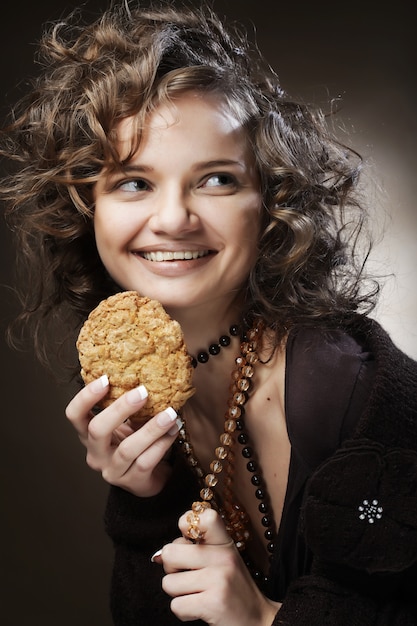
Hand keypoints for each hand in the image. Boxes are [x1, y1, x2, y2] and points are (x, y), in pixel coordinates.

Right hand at [65, 376, 181, 496]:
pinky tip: (174, 429)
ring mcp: (112, 470)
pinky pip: (147, 461)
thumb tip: (145, 370)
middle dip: (120, 409)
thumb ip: (128, 405)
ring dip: (151, 428)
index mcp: (88, 434)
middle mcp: (96, 454)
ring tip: (170, 413)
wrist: (149, 478)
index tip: (105, 378)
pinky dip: (162, 443)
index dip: (85, 397)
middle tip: (143, 392)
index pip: (74, 415)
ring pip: (127, 449)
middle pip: (97, 430)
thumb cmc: (135, 441)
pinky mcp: (133, 482)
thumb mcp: (127, 422)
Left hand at [152, 506, 280, 624]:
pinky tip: (199, 609)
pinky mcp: (212, 603)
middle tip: (188, 576)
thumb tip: (158, 556)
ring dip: (178, 594)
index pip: (201, 517)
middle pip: (170, 552)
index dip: (186, 525)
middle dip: (172, 569)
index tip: (189, 541)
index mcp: (224, 543)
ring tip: (197, 594)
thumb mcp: (222, 560)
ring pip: (168, 583)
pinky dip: (183, 611)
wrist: (258, 620)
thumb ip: (194, 549)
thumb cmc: (232, 589)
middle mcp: (222, 557)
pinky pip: (176, 605)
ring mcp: (218, 579)